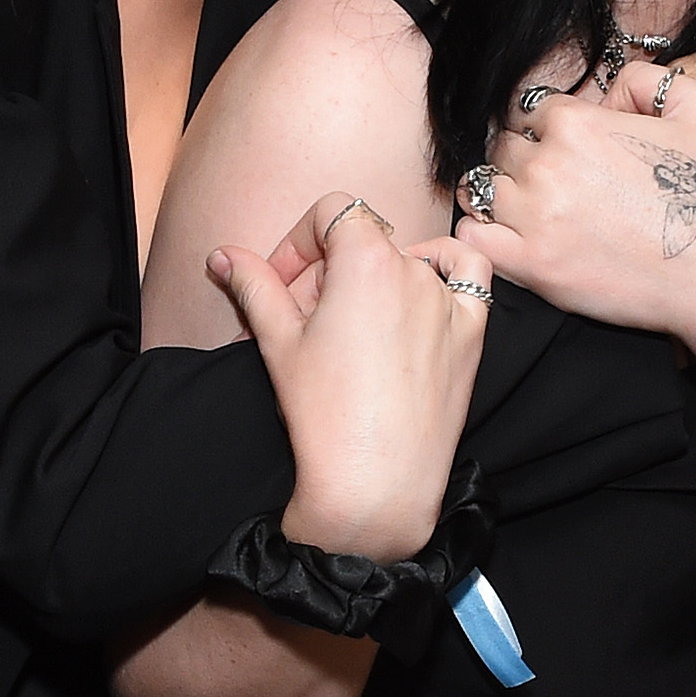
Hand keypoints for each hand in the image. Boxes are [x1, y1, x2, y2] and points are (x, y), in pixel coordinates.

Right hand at [205, 192, 488, 558]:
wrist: (375, 483)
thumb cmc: (324, 415)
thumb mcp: (277, 340)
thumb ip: (253, 285)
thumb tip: (223, 255)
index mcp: (366, 259)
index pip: (331, 213)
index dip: (298, 243)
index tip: (279, 286)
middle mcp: (414, 270)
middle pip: (362, 243)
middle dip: (324, 274)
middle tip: (298, 325)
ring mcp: (448, 301)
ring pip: (404, 263)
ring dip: (371, 284)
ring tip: (347, 331)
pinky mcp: (472, 333)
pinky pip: (467, 276)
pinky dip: (442, 273)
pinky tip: (417, 296)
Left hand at [453, 59, 695, 388]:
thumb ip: (646, 78)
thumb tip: (607, 86)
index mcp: (575, 122)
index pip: (532, 112)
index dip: (548, 129)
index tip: (568, 152)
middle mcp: (546, 164)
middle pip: (503, 148)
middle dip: (523, 160)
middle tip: (553, 185)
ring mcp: (532, 216)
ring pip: (482, 188)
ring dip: (500, 194)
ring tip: (528, 210)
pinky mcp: (530, 264)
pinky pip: (471, 236)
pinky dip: (479, 233)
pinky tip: (505, 236)